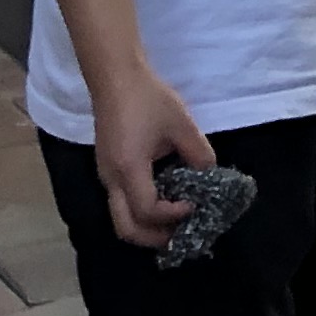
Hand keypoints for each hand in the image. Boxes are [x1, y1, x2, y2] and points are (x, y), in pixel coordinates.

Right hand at [92, 70, 216, 250]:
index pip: (148, 211)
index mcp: (129, 169)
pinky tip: (163, 199)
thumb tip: (209, 177)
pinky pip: (121, 203)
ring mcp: (105, 176)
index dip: (172, 215)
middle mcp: (111, 179)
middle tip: (181, 234)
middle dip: (154, 238)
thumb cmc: (148, 98)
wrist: (115, 78)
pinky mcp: (107, 169)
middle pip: (126, 228)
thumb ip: (198, 153)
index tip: (194, 204)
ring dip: (147, 227)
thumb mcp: (181, 123)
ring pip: (121, 218)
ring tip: (174, 222)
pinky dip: (140, 212)